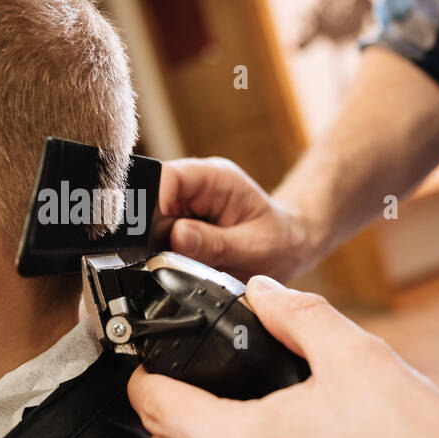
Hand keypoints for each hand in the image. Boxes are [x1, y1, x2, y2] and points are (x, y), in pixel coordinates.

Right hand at [158, 157, 318, 281]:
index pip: (168, 176)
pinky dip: (167, 253)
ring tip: (193, 260)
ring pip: (151, 222)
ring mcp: (185, 205)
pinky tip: (188, 261)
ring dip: (163, 246)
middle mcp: (195, 186)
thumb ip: (214, 243)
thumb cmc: (278, 241)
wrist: (287, 248)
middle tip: (179, 256)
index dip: (155, 203)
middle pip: (151, 199)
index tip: (159, 236)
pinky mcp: (179, 223)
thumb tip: (177, 236)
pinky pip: (159, 238)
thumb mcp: (253, 247)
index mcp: (216, 178)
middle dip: (156, 232)